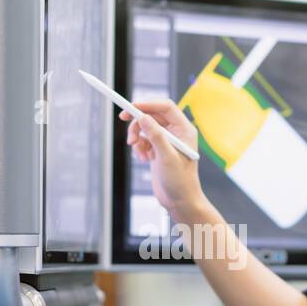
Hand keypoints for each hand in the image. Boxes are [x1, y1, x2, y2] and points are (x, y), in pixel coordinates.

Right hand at [121, 99, 204, 218]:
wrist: (180, 201)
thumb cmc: (180, 181)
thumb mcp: (167, 157)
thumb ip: (156, 136)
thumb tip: (143, 117)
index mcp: (184, 129)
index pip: (165, 107)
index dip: (147, 104)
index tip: (131, 107)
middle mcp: (176, 132)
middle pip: (152, 115)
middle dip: (138, 121)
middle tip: (122, 120)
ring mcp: (166, 141)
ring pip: (145, 127)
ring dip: (136, 136)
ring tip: (136, 150)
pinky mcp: (158, 150)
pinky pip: (143, 140)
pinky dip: (138, 147)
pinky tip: (142, 159)